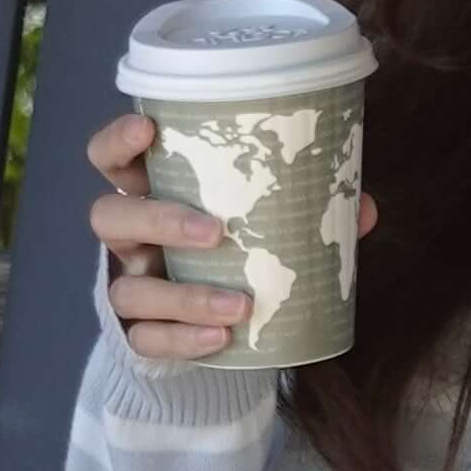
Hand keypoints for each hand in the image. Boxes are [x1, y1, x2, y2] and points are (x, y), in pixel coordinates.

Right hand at [85, 112, 376, 360]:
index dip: (118, 142)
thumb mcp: (259, 222)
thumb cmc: (231, 248)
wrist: (210, 321)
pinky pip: (146, 339)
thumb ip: (305, 209)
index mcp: (150, 192)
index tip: (148, 130)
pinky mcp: (138, 333)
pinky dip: (183, 340)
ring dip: (183, 296)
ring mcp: (130, 285)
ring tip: (240, 305)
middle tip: (215, 230)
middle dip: (157, 220)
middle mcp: (130, 237)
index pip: (110, 158)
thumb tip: (362, 208)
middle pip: (108, 217)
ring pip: (126, 290)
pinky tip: (221, 339)